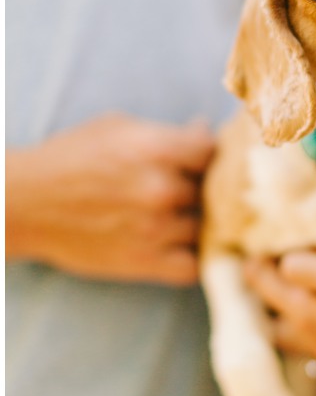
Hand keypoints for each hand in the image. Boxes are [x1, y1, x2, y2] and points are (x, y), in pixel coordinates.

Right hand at [5, 112, 214, 284]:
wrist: (21, 203)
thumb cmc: (68, 159)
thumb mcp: (117, 129)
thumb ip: (167, 133)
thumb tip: (206, 129)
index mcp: (158, 149)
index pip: (215, 152)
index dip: (208, 157)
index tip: (197, 162)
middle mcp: (161, 189)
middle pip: (213, 191)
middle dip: (200, 190)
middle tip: (184, 191)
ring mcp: (155, 229)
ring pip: (205, 228)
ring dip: (194, 224)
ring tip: (173, 217)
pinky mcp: (143, 263)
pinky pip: (193, 267)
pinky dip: (189, 260)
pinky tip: (176, 247)